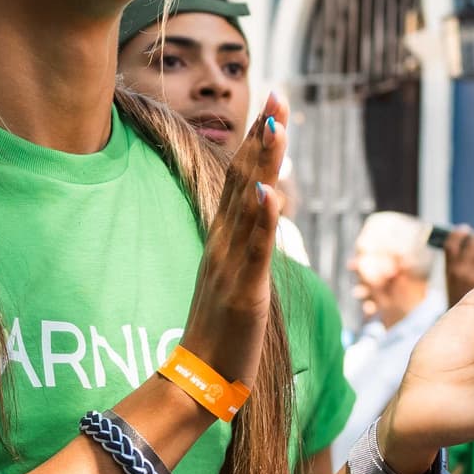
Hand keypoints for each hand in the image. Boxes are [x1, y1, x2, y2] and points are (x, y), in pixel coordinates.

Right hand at [180, 92, 286, 385]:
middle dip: (261, 138)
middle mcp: (223, 243)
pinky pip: (254, 251)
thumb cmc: (221, 331)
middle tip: (276, 94)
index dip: (256, 142)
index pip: (240, 179)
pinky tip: (268, 192)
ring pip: (249, 206)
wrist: (197, 379)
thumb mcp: (234, 276)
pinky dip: (261, 221)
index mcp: (224, 239)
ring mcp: (231, 266)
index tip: (271, 105)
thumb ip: (244, 244)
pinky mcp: (243, 292)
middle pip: (242, 180)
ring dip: (262, 165)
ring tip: (274, 125)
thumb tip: (256, 216)